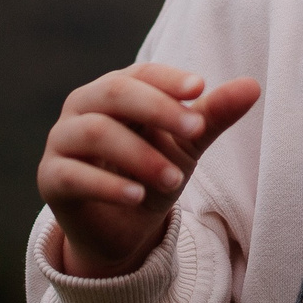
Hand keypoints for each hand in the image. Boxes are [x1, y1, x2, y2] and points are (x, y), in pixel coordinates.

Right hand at [38, 63, 260, 277]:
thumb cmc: (153, 171)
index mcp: (114, 91)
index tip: (200, 88)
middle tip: (195, 130)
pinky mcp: (50, 179)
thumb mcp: (187, 145)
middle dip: (156, 108)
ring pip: (94, 132)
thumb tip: (252, 85)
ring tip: (175, 179)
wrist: (122, 228)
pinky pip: (73, 174)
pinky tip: (137, 196)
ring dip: (139, 154)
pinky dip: (107, 184)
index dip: (167, 79)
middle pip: (113, 93)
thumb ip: (212, 115)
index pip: (139, 73)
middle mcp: (82, 107)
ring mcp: (61, 142)